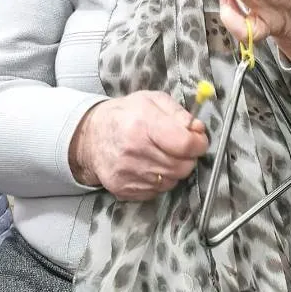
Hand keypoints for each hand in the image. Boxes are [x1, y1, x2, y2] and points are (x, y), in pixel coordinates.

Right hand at [69, 91, 207, 200]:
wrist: (91, 136)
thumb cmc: (124, 115)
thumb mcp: (151, 100)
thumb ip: (178, 113)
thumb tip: (198, 129)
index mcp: (142, 124)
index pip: (185, 144)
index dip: (199, 143)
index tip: (198, 140)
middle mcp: (134, 151)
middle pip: (182, 166)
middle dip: (187, 157)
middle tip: (178, 146)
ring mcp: (127, 173)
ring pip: (172, 181)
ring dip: (173, 169)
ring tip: (160, 154)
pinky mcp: (123, 189)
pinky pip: (157, 191)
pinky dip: (159, 180)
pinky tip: (149, 166)